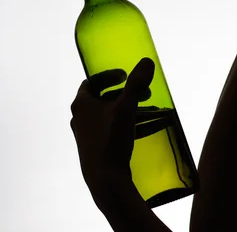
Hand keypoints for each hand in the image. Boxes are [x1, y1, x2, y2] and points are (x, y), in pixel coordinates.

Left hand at [70, 58, 154, 195]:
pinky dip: (129, 124)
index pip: (92, 82)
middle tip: (145, 93)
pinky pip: (113, 129)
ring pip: (111, 115)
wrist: (106, 180)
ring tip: (151, 109)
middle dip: (127, 93)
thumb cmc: (111, 139)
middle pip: (105, 98)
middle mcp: (80, 117)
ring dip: (130, 109)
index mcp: (82, 104)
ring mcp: (87, 134)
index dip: (110, 75)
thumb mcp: (126, 108)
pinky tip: (147, 128)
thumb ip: (136, 84)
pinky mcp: (96, 148)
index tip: (126, 75)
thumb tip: (147, 62)